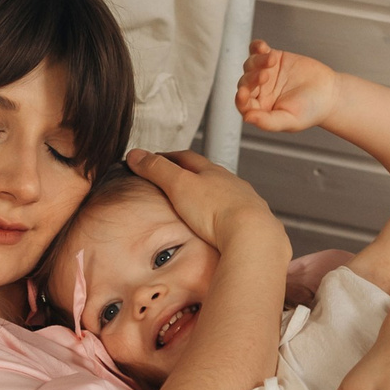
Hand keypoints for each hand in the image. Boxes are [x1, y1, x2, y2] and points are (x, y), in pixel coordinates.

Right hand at [126, 148, 288, 258]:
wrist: (252, 235)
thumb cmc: (217, 210)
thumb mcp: (179, 185)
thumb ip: (157, 170)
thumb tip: (136, 155)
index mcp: (212, 171)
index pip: (187, 157)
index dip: (169, 157)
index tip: (157, 159)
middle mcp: (232, 184)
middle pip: (209, 174)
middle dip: (193, 175)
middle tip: (178, 179)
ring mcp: (245, 203)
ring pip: (225, 194)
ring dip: (212, 196)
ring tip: (199, 204)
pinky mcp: (252, 224)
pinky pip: (236, 216)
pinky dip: (225, 217)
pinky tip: (221, 226)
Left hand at [236, 40, 340, 135]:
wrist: (328, 93)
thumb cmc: (310, 111)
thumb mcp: (291, 120)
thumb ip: (268, 122)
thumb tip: (247, 118)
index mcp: (260, 108)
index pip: (244, 104)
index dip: (241, 99)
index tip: (243, 93)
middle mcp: (259, 91)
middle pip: (245, 82)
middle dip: (252, 78)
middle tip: (265, 76)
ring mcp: (265, 73)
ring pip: (251, 65)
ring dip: (257, 61)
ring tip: (272, 60)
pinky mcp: (273, 59)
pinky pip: (258, 50)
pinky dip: (257, 47)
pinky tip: (262, 47)